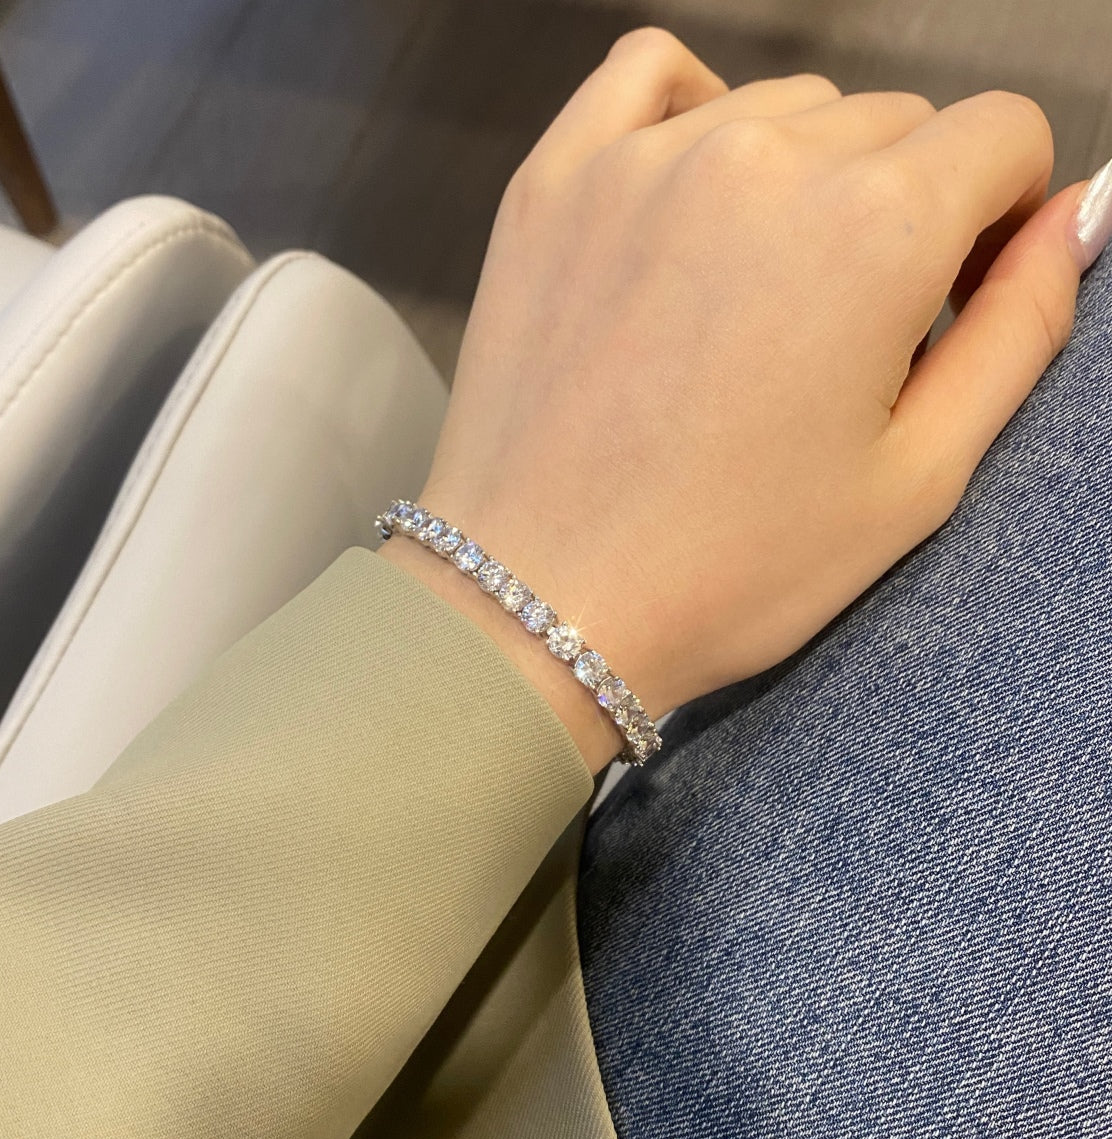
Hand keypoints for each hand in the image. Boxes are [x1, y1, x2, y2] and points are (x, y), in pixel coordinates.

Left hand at [383, 28, 1094, 768]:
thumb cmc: (733, 568)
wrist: (543, 600)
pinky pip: (648, 75)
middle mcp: (763, 160)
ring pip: (782, 108)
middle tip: (838, 328)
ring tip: (753, 293)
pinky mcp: (554, 180)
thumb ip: (1019, 331)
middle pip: (892, 124)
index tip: (947, 294)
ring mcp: (643, 159)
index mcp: (875, 229)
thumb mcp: (916, 481)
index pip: (999, 137)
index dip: (994, 217)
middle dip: (900, 208)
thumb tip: (1077, 215)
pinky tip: (693, 189)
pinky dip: (693, 108)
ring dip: (800, 177)